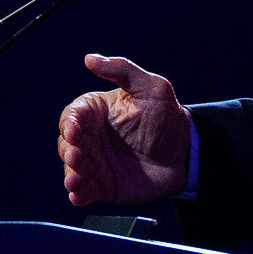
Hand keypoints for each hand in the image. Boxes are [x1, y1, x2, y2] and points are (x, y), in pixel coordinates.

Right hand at [57, 54, 190, 206]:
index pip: (73, 116)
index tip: (74, 131)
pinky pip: (84, 191)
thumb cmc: (167, 116)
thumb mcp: (151, 87)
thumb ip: (121, 70)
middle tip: (77, 156)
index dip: (69, 123)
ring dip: (70, 174)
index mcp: (96, 112)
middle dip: (68, 151)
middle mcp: (91, 137)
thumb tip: (90, 58)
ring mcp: (95, 162)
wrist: (185, 153)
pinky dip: (77, 194)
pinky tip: (78, 195)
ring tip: (76, 179)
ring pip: (72, 169)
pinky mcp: (103, 185)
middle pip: (67, 144)